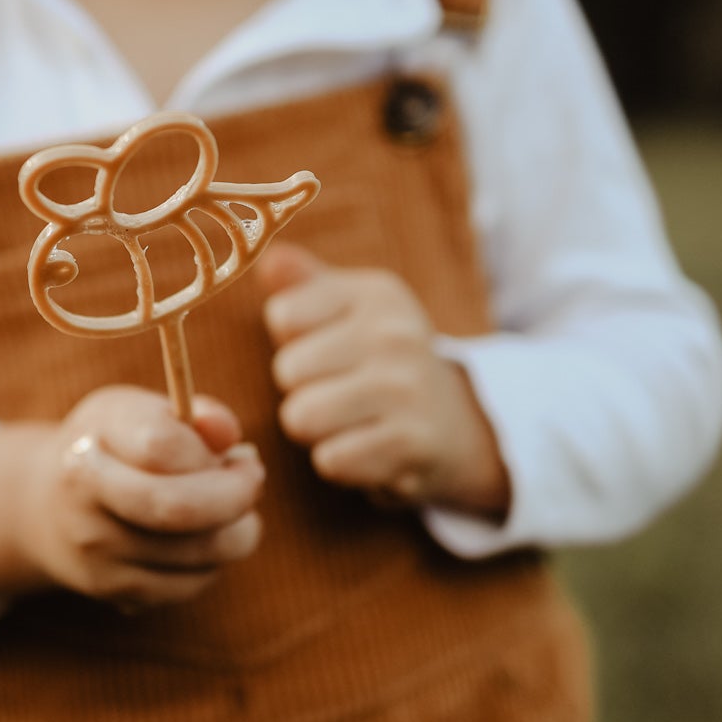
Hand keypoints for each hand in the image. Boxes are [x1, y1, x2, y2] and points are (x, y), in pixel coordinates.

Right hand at [18, 387, 263, 609]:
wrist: (47, 508)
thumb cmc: (111, 448)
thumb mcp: (138, 414)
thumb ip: (188, 416)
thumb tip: (227, 434)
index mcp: (90, 441)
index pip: (162, 446)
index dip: (213, 451)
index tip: (240, 454)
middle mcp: (83, 498)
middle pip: (177, 508)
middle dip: (235, 497)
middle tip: (252, 481)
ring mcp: (96, 550)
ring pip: (198, 551)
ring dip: (235, 530)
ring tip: (229, 509)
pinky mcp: (113, 590)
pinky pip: (191, 584)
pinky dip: (213, 562)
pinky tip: (202, 539)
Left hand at [258, 244, 509, 518]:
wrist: (454, 424)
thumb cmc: (379, 360)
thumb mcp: (349, 309)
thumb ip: (303, 283)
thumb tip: (268, 260)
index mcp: (377, 294)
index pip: (283, 315)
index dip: (294, 341)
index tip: (329, 347)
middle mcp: (396, 334)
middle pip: (288, 371)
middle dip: (302, 390)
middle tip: (343, 391)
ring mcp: (407, 388)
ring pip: (301, 417)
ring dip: (316, 430)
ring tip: (351, 419)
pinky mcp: (412, 443)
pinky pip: (330, 460)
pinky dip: (341, 462)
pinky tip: (370, 447)